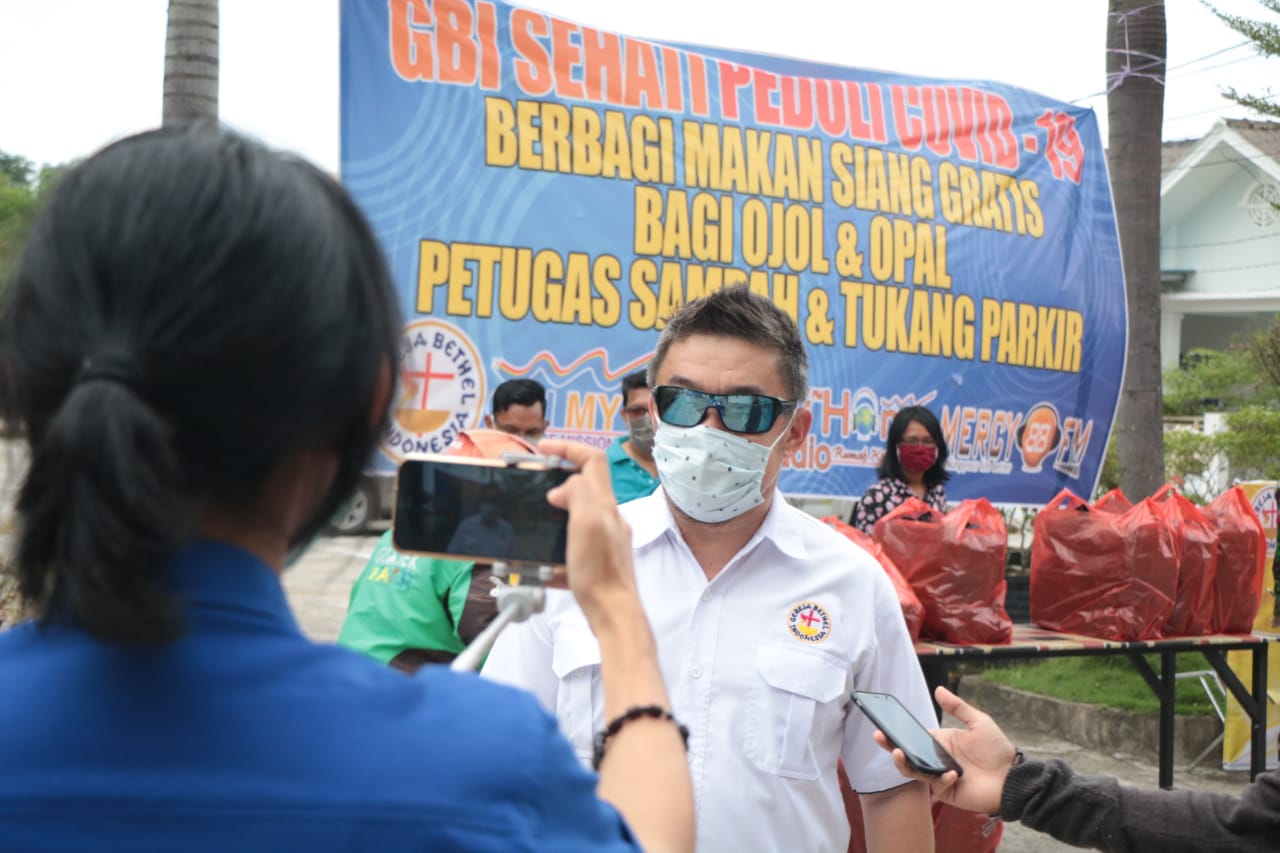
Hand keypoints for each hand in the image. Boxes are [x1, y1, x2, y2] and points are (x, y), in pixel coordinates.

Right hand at [534, 440, 638, 626]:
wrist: (613, 614)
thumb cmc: (601, 572)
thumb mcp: (586, 522)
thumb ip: (576, 494)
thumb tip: (561, 488)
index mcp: (604, 505)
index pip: (592, 460)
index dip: (568, 448)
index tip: (543, 450)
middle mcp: (608, 520)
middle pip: (584, 487)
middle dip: (557, 481)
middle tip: (534, 485)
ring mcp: (604, 542)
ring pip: (576, 518)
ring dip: (553, 517)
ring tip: (533, 525)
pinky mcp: (597, 564)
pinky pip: (572, 549)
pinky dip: (554, 553)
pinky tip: (542, 565)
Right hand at [872, 686, 1016, 813]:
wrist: (1013, 777)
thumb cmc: (997, 750)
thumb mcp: (979, 722)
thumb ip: (957, 707)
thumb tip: (938, 689)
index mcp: (941, 742)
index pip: (914, 737)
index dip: (899, 733)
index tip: (884, 725)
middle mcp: (937, 759)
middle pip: (908, 754)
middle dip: (891, 746)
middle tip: (879, 737)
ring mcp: (941, 776)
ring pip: (914, 771)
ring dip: (904, 763)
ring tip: (899, 754)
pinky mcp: (948, 791)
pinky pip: (937, 785)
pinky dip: (943, 778)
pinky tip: (954, 773)